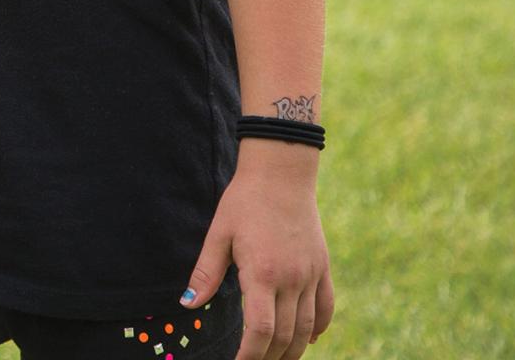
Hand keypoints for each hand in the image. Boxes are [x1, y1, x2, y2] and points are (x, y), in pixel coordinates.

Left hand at [183, 142, 333, 359]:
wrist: (281, 173)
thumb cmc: (244, 201)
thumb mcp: (219, 234)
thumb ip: (206, 273)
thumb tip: (188, 304)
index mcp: (262, 274)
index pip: (260, 331)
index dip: (250, 355)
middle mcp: (291, 280)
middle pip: (285, 337)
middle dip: (268, 357)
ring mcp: (310, 275)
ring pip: (308, 329)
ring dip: (293, 350)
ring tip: (277, 359)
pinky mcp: (322, 267)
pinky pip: (326, 308)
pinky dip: (319, 328)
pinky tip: (308, 339)